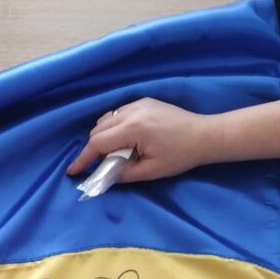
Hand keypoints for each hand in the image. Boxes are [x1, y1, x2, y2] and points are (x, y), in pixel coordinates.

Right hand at [66, 99, 215, 181]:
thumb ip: (124, 174)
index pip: (97, 143)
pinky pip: (118, 113)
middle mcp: (131, 112)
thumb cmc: (180, 155)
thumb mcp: (151, 171)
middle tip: (100, 165)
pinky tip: (124, 138)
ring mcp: (138, 104)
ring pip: (106, 119)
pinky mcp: (144, 102)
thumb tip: (104, 176)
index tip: (73, 171)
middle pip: (98, 130)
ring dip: (103, 136)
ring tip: (113, 152)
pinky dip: (113, 126)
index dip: (83, 159)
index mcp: (132, 129)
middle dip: (93, 149)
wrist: (205, 135)